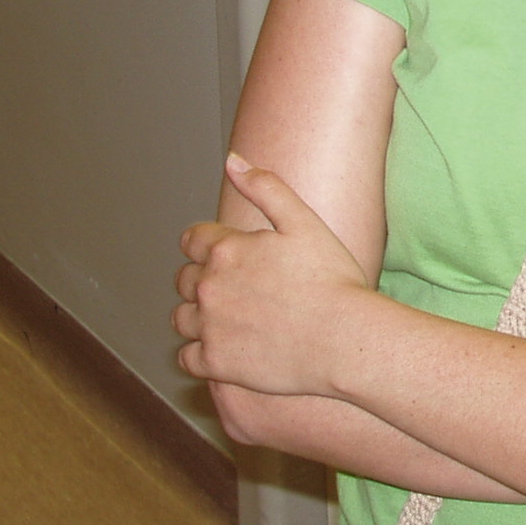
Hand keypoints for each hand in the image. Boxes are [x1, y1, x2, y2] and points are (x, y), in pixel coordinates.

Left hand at [172, 154, 373, 397]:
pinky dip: (199, 354)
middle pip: (183, 280)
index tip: (222, 255)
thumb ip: (265, 187)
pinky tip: (224, 350)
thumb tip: (232, 160)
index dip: (206, 245)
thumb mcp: (304, 222)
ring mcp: (211, 327)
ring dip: (195, 316)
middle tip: (232, 289)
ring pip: (181, 319)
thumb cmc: (332, 280)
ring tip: (226, 320)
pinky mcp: (217, 364)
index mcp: (226, 250)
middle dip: (200, 280)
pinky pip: (188, 358)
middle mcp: (210, 287)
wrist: (345, 339)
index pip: (192, 241)